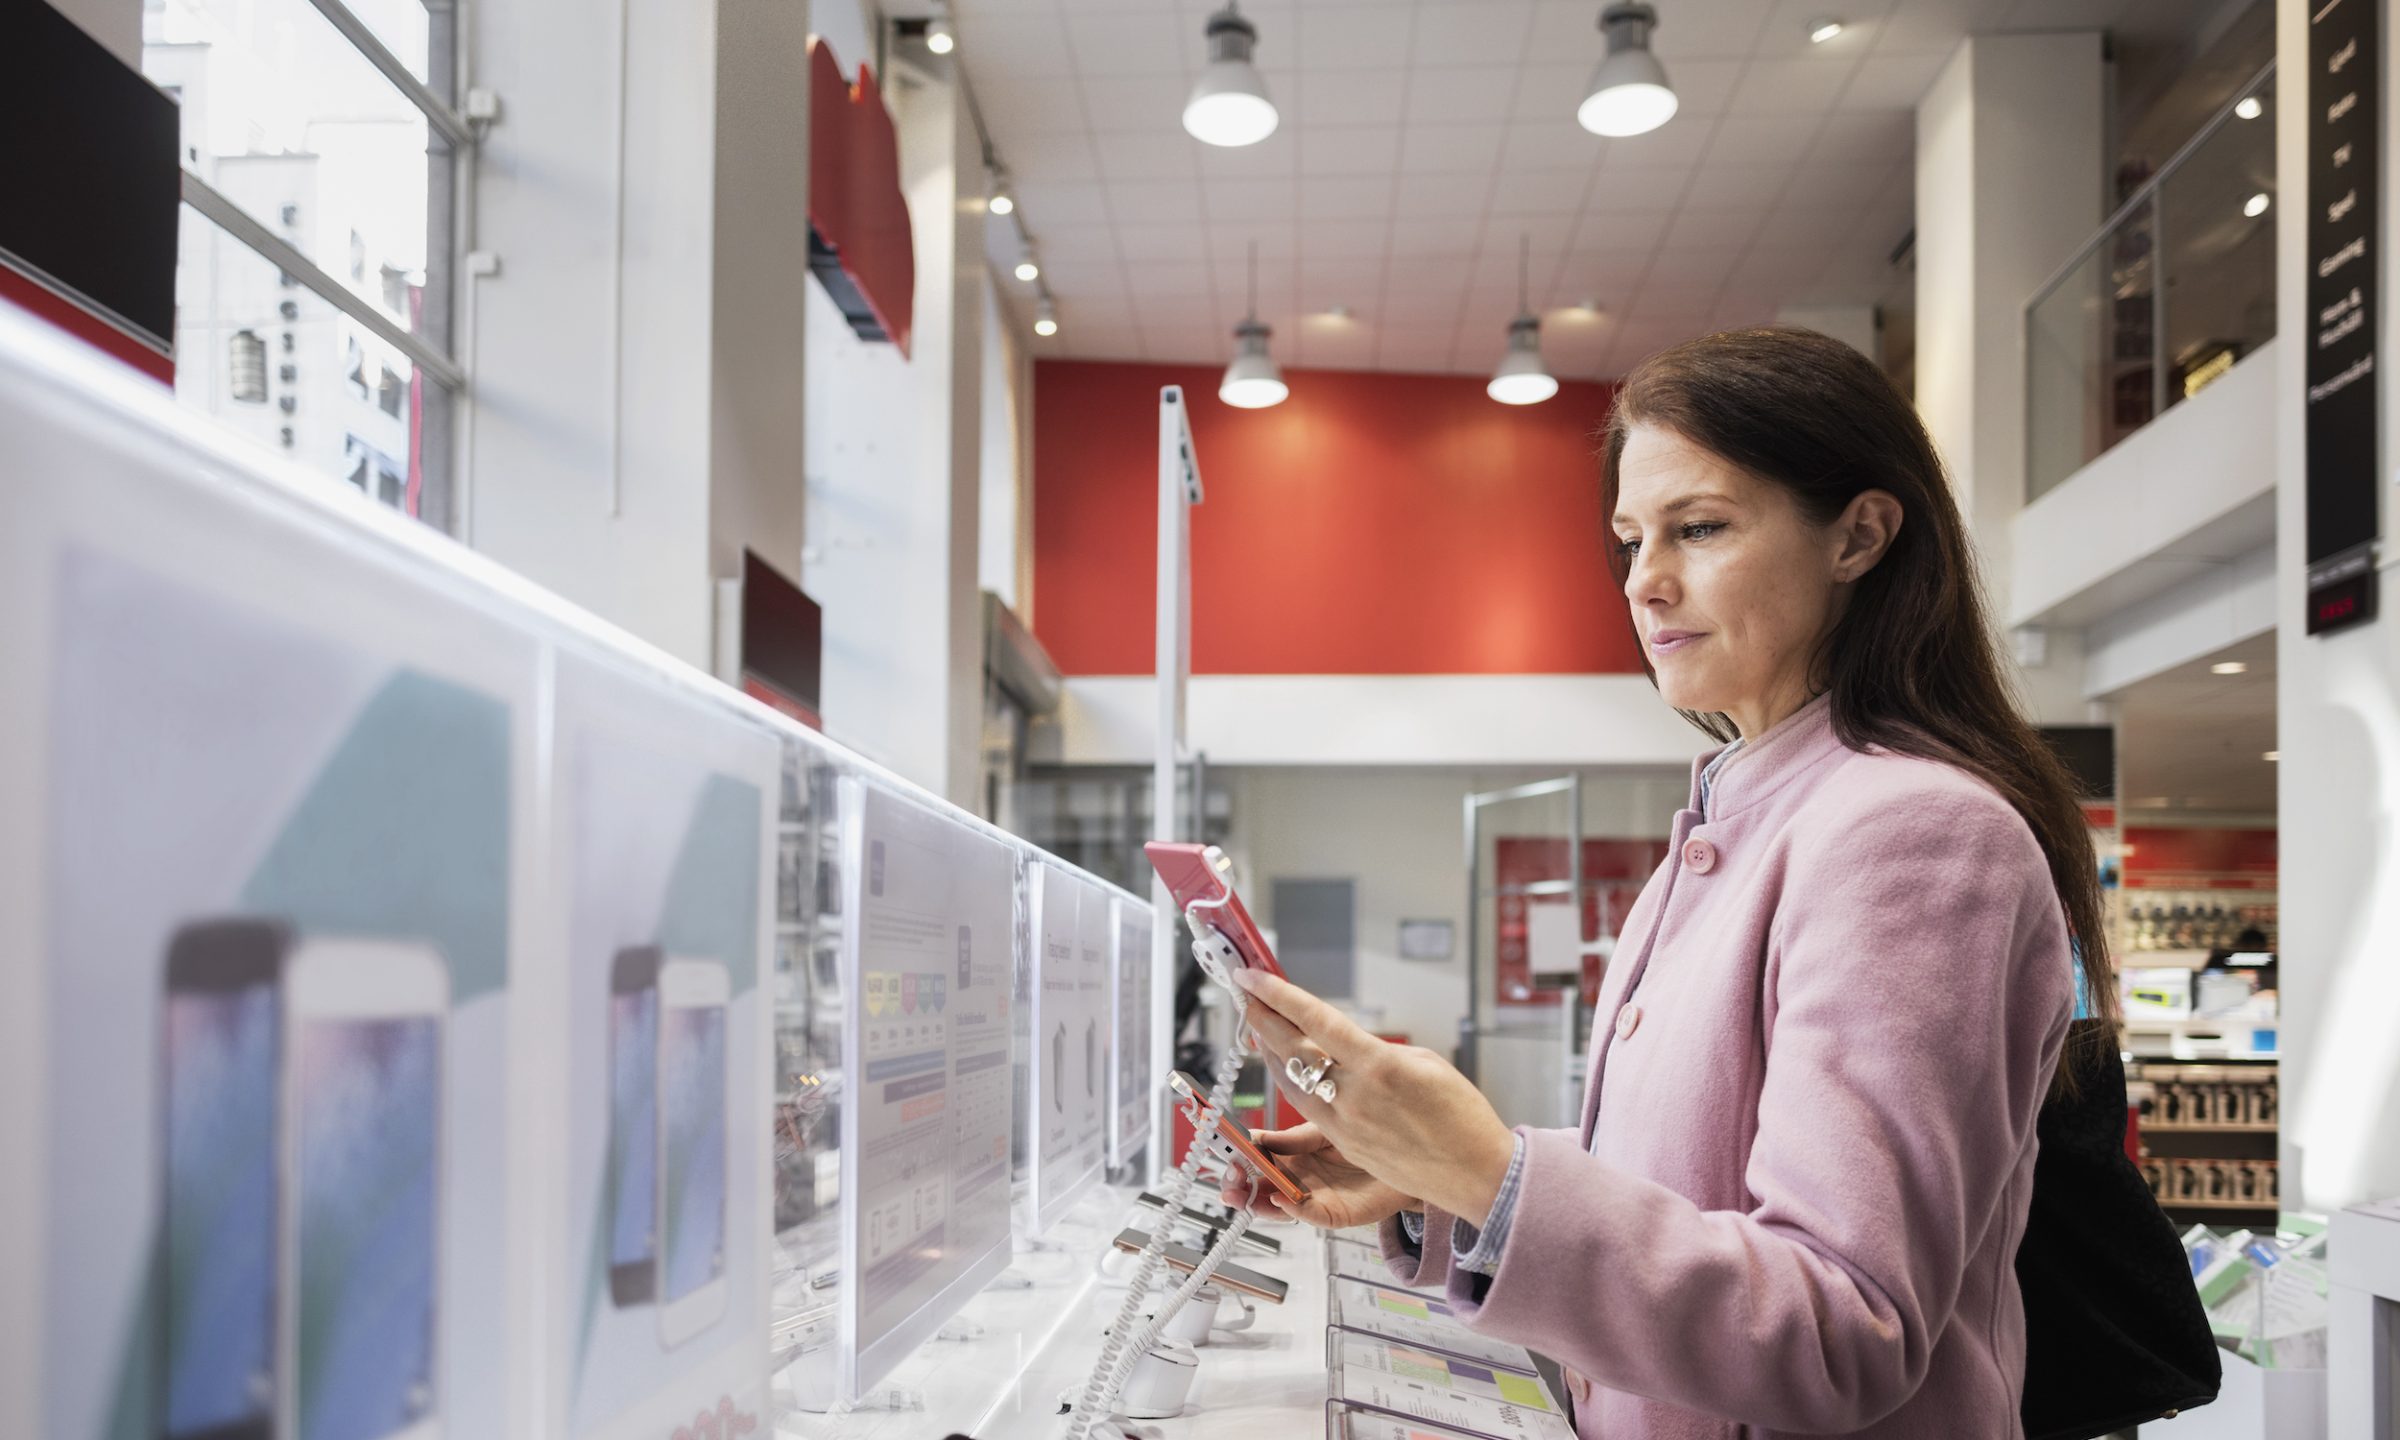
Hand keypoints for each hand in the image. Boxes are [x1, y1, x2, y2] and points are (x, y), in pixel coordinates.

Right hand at [1219, 1122, 1416, 1229]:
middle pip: (1259, 1184)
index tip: (1225, 1150)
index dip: (1238, 1155)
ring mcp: (1313, 1196)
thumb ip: (1294, 1137)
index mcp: (1293, 1152)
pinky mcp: (1333, 1213)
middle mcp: (1299, 1176)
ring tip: (1240, 1194)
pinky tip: (1280, 1199)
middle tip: (1229, 1179)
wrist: (1408, 1153)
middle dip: (1239, 1183)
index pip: (1257, 1156)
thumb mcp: (1325, 1128)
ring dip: (1256, 1201)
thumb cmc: (1369, 1136)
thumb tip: (1258, 1137)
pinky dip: (1292, 1209)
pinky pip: (1309, 1215)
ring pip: (1276, 1204)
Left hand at [1232, 968, 1517, 1226]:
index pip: (1316, 1021)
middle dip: (1264, 1018)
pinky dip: (1290, 1083)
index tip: (1254, 976)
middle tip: (1247, 995)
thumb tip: (1344, 1045)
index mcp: (1380, 1066)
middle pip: (1293, 1051)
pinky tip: (1283, 1067)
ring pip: (1291, 1083)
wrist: (1477, 1173)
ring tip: (1259, 1026)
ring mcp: (1347, 1126)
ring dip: (1270, 1051)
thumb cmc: (1462, 1115)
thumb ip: (1377, 1051)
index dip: (1279, 996)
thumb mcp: (1425, 1063)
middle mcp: (1356, 1097)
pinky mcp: (1346, 1147)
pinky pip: (1306, 1110)